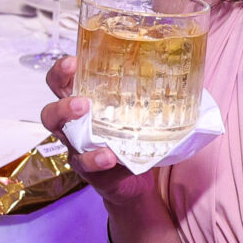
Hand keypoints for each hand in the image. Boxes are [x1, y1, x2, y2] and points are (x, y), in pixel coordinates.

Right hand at [39, 56, 156, 211]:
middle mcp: (74, 127)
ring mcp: (78, 149)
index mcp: (83, 103)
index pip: (62, 83)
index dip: (61, 72)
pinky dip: (96, 159)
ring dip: (71, 125)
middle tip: (81, 101)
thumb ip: (153, 93)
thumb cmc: (134, 138)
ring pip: (61, 136)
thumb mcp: (138, 113)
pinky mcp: (89, 171)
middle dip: (62, 103)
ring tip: (88, 118)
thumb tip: (191, 71)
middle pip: (51, 111)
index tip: (74, 62)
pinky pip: (85, 164)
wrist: (135, 180)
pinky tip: (110, 156)